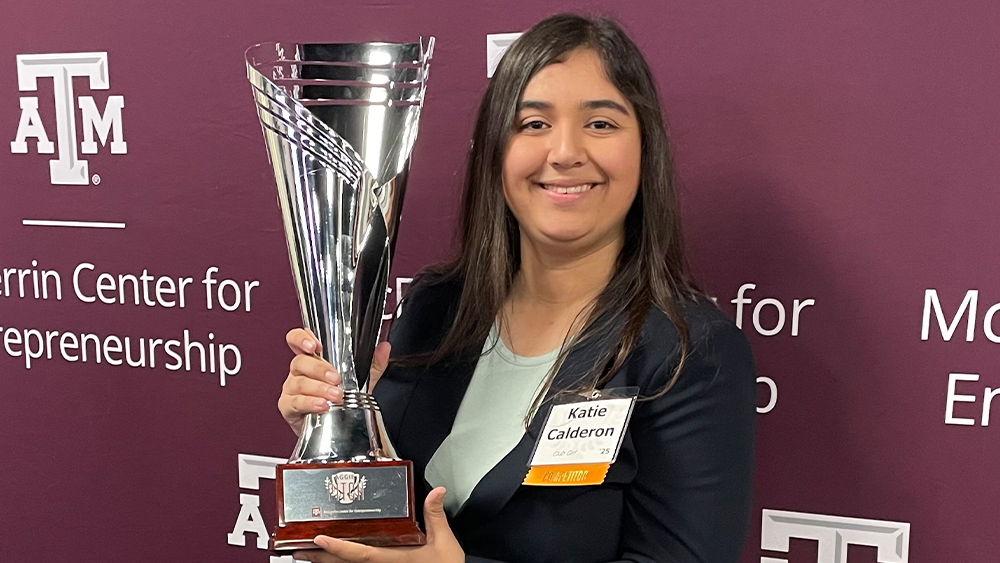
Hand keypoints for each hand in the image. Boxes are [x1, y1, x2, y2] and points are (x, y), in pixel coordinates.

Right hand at [278, 328, 391, 436]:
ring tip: (336, 395)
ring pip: (299, 382)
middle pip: (300, 361)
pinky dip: (309, 403)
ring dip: (319, 388)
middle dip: (319, 369)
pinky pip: (295, 402)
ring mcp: (291, 388)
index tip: (314, 345)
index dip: (302, 339)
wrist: (331, 428)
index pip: (297, 340)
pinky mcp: (287, 407)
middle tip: (336, 378)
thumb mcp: (359, 379)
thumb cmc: (340, 398)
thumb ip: (372, 364)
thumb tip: (384, 348)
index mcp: (312, 358)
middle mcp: (298, 371)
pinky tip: (322, 405)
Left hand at [292, 487, 463, 562]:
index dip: (337, 547)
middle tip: (298, 547)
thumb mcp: (444, 543)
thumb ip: (435, 516)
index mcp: (392, 559)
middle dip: (319, 556)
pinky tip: (332, 560)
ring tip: (306, 552)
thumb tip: (436, 492)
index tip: (319, 539)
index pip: (358, 554)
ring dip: (325, 562)